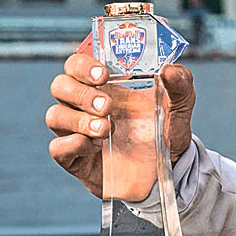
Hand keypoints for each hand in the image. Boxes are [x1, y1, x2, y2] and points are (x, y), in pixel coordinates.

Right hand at [45, 52, 195, 197]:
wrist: (168, 171)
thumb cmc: (166, 131)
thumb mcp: (180, 105)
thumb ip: (180, 84)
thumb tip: (170, 69)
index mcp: (104, 86)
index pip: (76, 64)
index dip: (82, 65)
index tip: (103, 74)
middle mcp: (85, 106)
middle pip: (60, 86)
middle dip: (81, 93)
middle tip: (107, 105)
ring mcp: (78, 132)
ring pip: (55, 116)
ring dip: (78, 119)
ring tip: (106, 129)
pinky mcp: (77, 159)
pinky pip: (57, 148)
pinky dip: (71, 144)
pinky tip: (92, 146)